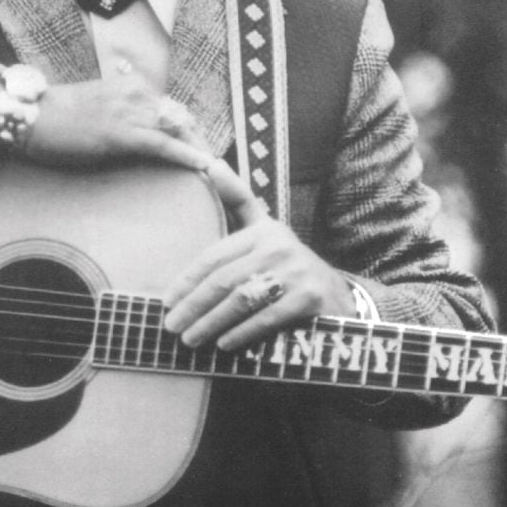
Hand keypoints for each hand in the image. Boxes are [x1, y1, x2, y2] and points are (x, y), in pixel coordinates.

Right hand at [23, 77, 213, 170]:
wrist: (32, 117)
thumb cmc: (58, 116)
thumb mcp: (97, 106)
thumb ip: (120, 112)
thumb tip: (137, 128)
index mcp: (133, 86)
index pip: (173, 109)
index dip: (190, 131)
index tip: (201, 149)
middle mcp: (137, 94)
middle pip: (182, 120)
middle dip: (200, 143)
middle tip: (216, 167)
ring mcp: (130, 112)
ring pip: (178, 131)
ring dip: (199, 152)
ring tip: (218, 174)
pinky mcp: (123, 133)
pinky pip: (163, 144)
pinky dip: (186, 156)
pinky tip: (203, 167)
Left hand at [162, 163, 354, 350]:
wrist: (339, 297)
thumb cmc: (288, 265)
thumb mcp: (266, 228)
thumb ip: (238, 199)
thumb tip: (210, 163)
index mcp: (262, 230)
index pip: (215, 256)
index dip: (188, 280)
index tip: (167, 301)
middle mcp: (278, 246)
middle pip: (224, 279)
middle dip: (194, 305)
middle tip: (172, 327)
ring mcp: (295, 271)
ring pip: (241, 299)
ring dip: (211, 322)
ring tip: (191, 339)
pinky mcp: (309, 297)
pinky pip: (266, 317)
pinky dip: (242, 332)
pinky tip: (224, 344)